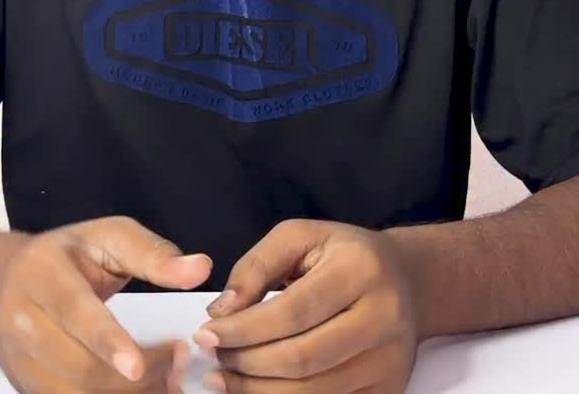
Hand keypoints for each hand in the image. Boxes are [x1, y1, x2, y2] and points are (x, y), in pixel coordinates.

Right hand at [0, 215, 211, 392]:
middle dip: (132, 377)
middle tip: (179, 365)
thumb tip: (200, 268)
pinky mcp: (26, 387)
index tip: (137, 366)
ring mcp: (20, 360)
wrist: (5, 283)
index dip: (105, 341)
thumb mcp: (108, 237)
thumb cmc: (70, 255)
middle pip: (76, 364)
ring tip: (168, 382)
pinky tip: (142, 393)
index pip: (73, 311)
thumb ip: (153, 253)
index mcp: (42, 273)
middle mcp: (23, 320)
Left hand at [193, 219, 418, 393]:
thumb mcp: (299, 237)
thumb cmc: (342, 254)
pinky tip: (258, 391)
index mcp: (361, 268)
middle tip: (214, 358)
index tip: (206, 334)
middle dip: (247, 364)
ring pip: (313, 393)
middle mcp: (383, 317)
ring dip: (258, 391)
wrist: (407, 280)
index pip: (293, 311)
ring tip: (227, 377)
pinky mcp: (389, 390)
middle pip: (302, 359)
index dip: (244, 329)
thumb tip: (220, 313)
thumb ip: (256, 268)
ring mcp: (390, 360)